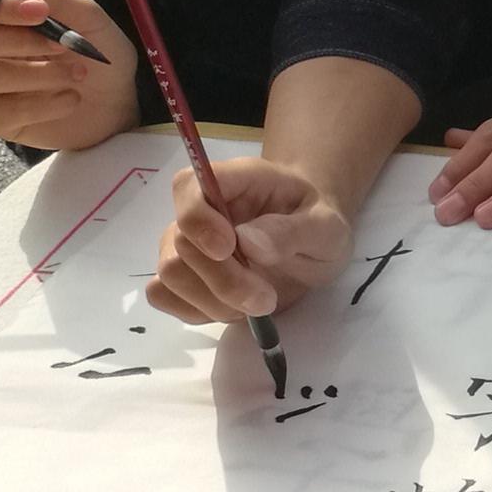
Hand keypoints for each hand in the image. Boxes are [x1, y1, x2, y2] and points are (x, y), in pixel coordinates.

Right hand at [0, 0, 137, 150]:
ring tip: (77, 73)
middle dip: (20, 42)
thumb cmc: (101, 56)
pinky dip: (42, 105)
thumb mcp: (89, 19)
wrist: (120, 103)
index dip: (3, 8)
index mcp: (3, 21)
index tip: (39, 11)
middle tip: (62, 45)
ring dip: (38, 74)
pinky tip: (70, 99)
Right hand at [148, 159, 350, 323]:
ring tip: (256, 305)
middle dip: (222, 279)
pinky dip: (197, 311)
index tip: (228, 249)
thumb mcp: (326, 227)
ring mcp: (186, 243)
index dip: (199, 220)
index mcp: (236, 180)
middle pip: (181, 243)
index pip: (188, 186)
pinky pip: (165, 297)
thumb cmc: (318, 224)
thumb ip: (292, 230)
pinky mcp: (184, 276)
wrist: (313, 243)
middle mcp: (202, 209)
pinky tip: (233, 310)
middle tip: (265, 299)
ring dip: (213, 301)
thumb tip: (248, 241)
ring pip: (170, 275)